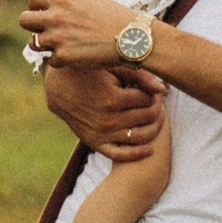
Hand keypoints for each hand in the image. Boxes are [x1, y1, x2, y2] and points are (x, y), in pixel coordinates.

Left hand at [22, 0, 146, 70]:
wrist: (132, 38)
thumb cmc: (117, 18)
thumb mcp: (91, 1)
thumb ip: (70, 4)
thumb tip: (60, 6)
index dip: (37, 7)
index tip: (46, 14)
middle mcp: (56, 17)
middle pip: (24, 20)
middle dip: (33, 26)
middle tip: (47, 32)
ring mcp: (57, 38)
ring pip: (34, 43)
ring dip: (45, 45)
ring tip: (61, 46)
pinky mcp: (63, 57)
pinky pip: (50, 60)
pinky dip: (60, 60)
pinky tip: (75, 57)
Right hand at [38, 57, 166, 162]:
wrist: (58, 87)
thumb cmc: (88, 71)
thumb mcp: (112, 67)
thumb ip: (139, 76)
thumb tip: (163, 89)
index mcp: (112, 98)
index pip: (148, 100)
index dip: (155, 93)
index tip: (154, 89)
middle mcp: (108, 119)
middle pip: (147, 117)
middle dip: (156, 108)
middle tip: (156, 101)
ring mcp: (101, 134)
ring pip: (141, 137)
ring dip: (154, 128)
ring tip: (155, 117)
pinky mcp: (95, 143)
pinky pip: (121, 155)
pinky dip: (138, 154)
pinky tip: (149, 148)